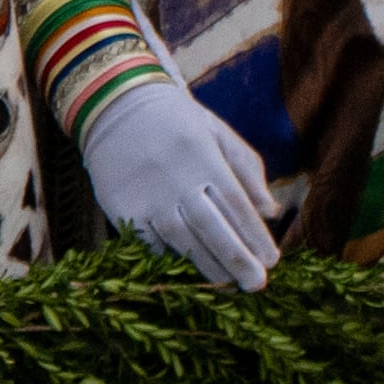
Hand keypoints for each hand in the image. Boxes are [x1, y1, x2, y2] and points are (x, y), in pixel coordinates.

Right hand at [77, 74, 277, 290]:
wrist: (112, 100)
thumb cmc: (174, 118)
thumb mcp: (216, 131)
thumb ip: (247, 168)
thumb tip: (270, 212)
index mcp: (204, 158)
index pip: (238, 206)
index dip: (256, 237)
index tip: (272, 261)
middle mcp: (177, 179)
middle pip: (214, 229)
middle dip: (238, 260)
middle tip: (258, 284)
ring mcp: (147, 196)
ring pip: (183, 241)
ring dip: (208, 266)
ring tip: (229, 283)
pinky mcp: (122, 206)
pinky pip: (150, 242)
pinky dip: (170, 258)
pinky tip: (187, 268)